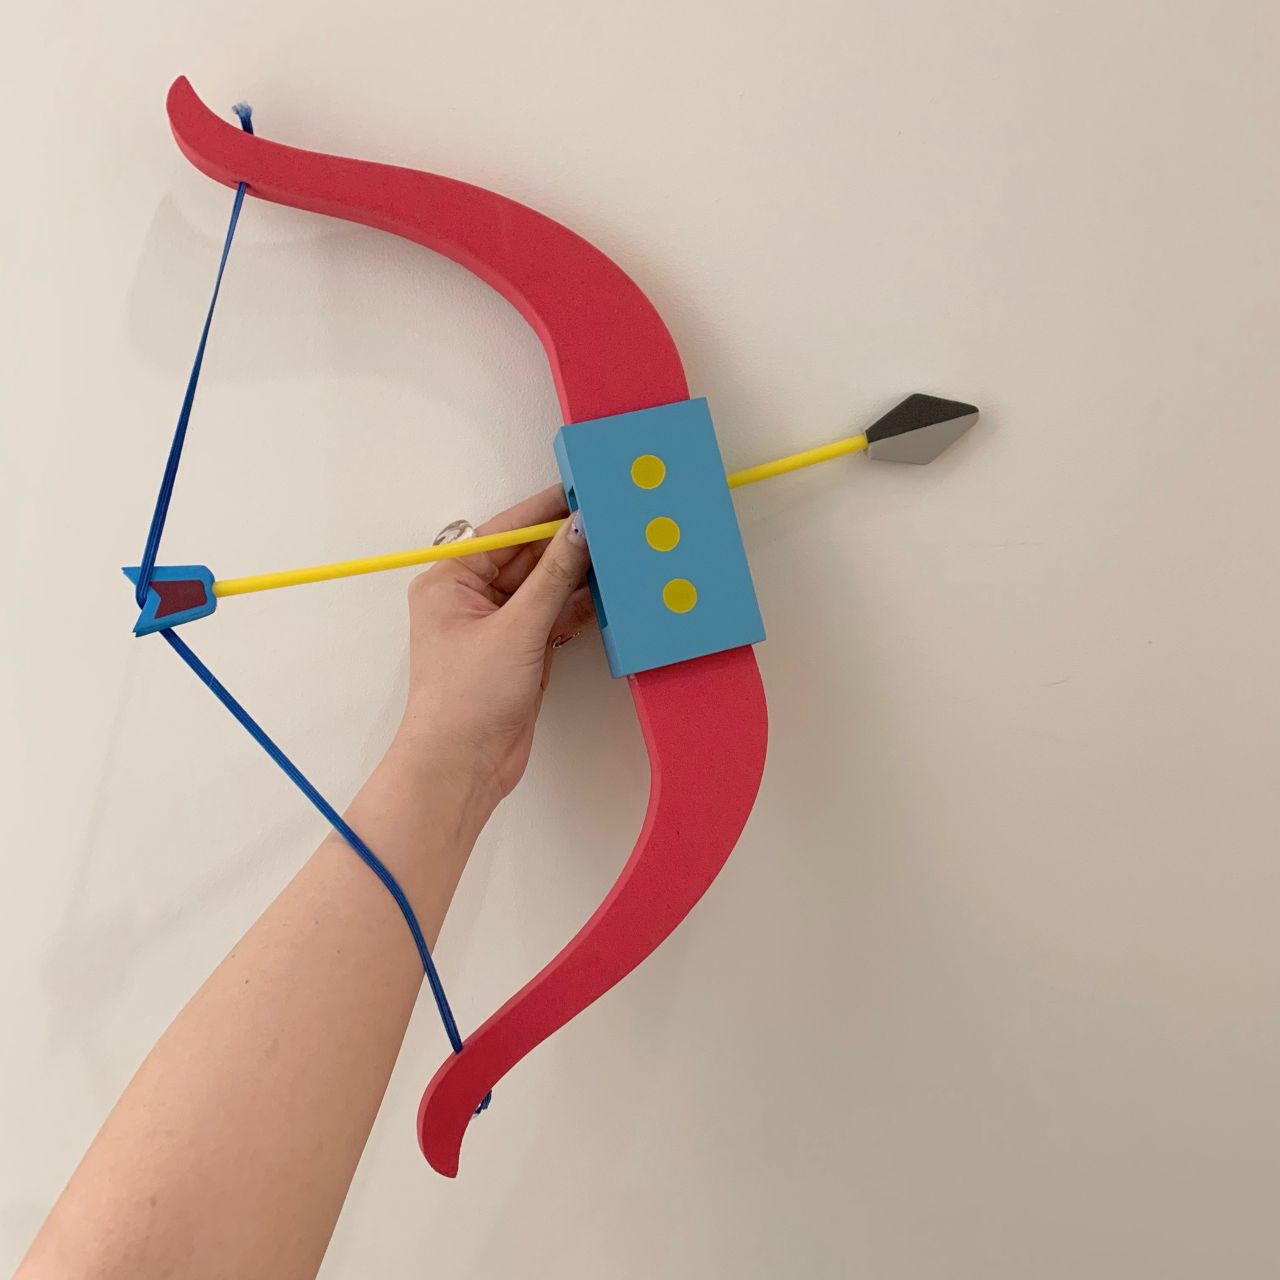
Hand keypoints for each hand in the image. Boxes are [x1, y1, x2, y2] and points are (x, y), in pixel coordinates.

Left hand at [393, 485, 593, 809]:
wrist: (463, 767)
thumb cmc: (465, 701)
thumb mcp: (516, 630)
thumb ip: (553, 577)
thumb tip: (579, 530)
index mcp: (450, 580)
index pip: (504, 531)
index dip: (544, 511)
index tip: (582, 491)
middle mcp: (470, 598)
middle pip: (527, 556)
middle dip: (567, 544)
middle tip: (611, 524)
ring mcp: (497, 626)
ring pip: (544, 587)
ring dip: (577, 576)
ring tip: (617, 554)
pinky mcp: (520, 651)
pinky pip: (553, 616)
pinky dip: (577, 608)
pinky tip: (607, 595)